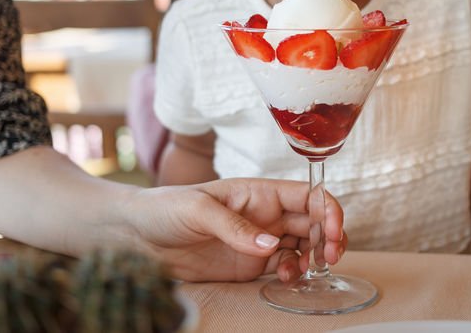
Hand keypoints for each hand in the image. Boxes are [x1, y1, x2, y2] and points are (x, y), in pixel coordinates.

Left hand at [121, 178, 346, 281]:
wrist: (136, 235)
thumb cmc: (165, 208)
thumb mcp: (198, 209)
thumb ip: (236, 227)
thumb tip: (270, 246)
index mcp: (258, 192)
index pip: (305, 195)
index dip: (327, 208)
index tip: (334, 229)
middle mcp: (265, 214)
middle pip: (312, 222)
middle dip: (330, 236)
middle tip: (331, 255)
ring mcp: (258, 240)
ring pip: (304, 246)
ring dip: (314, 257)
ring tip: (306, 270)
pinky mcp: (248, 264)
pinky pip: (283, 268)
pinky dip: (294, 274)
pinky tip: (287, 279)